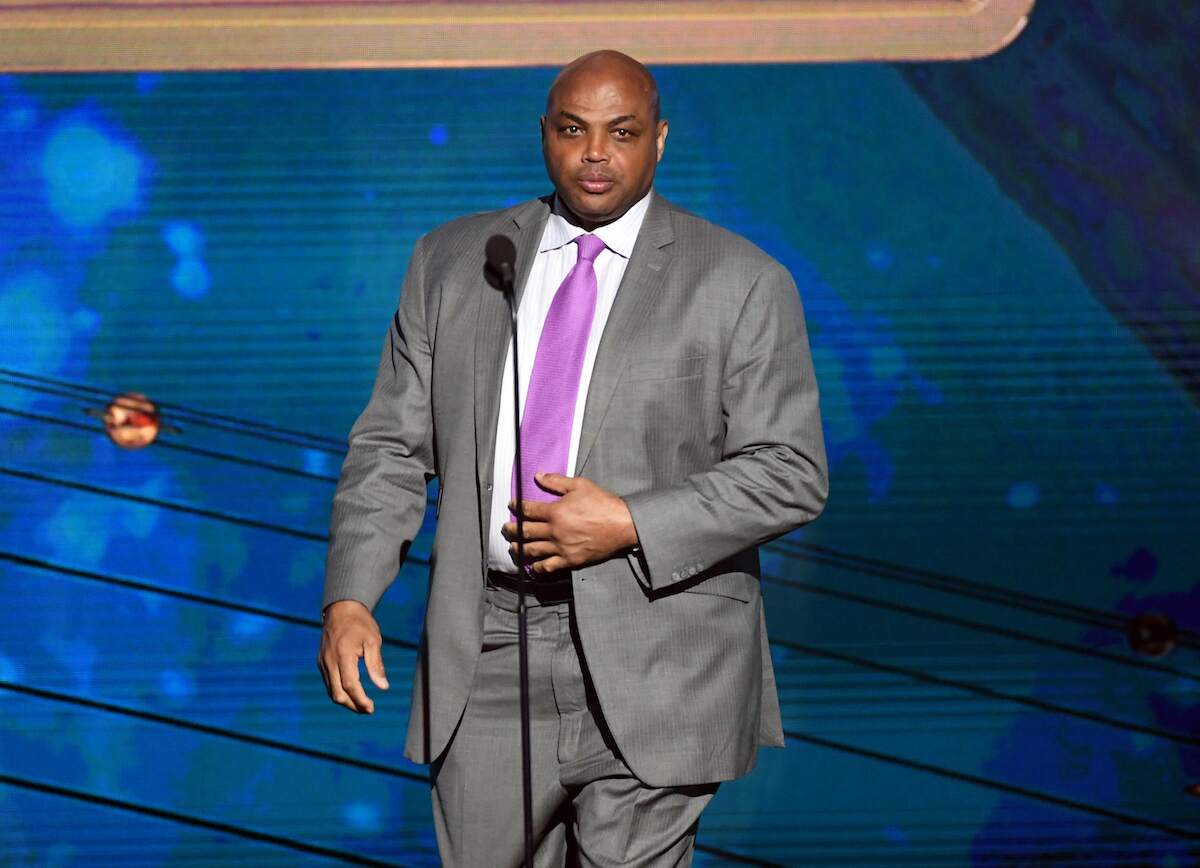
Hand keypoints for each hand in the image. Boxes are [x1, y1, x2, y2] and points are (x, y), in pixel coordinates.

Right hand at [317, 599, 388, 713]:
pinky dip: (339, 691)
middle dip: (352, 705)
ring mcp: (323, 662)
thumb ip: (376, 665)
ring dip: (345, 701)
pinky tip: (351, 692)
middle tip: (368, 709)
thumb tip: (383, 687)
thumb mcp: (373, 641)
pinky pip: (328, 682)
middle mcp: (329, 661)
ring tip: (361, 704)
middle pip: (337, 694)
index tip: (371, 708)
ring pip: (331, 691)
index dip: (360, 700)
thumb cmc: (360, 623)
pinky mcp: (321, 661)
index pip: (350, 685)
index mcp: (343, 654)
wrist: (341, 609)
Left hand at [503, 472, 638, 573]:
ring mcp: (561, 547)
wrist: (622, 525)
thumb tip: (538, 476)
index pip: (528, 509)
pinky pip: (548, 566)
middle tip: (506, 528)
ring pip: (533, 550)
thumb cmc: (603, 503)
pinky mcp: (570, 560)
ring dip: (520, 549)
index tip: (512, 505)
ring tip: (514, 548)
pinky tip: (532, 567)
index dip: (517, 506)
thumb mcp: (580, 485)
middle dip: (512, 530)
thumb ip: (557, 481)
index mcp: (556, 511)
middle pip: (526, 531)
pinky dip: (537, 568)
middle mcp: (555, 531)